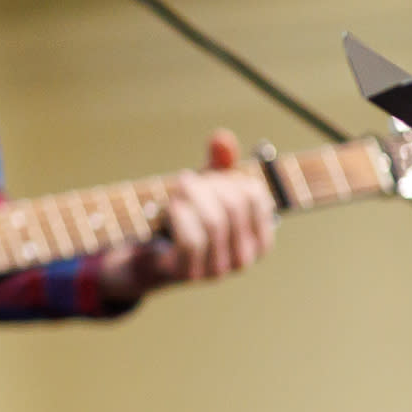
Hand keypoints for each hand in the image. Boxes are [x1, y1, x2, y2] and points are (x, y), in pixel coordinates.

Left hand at [102, 130, 277, 299]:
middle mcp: (244, 258)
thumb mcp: (207, 188)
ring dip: (190, 197)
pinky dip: (180, 216)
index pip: (255, 196)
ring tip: (177, 190)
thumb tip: (222, 137)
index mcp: (259, 239)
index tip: (211, 178)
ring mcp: (218, 270)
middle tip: (186, 180)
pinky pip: (191, 240)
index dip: (230, 178)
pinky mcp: (191, 274)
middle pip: (233, 206)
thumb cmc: (188, 218)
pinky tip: (172, 206)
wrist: (152, 254)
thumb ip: (219, 163)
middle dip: (207, 184)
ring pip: (213, 222)